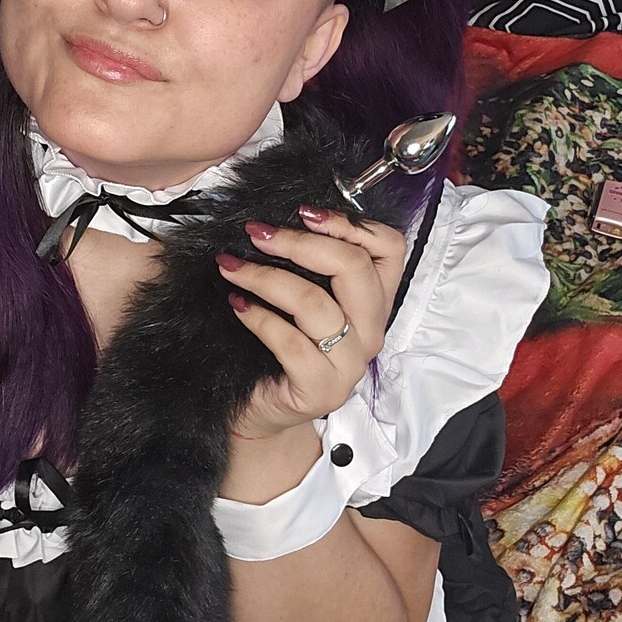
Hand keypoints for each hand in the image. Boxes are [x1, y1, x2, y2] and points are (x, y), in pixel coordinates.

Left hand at [217, 207, 406, 440]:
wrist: (262, 409)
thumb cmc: (278, 346)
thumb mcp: (300, 298)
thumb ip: (306, 266)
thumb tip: (274, 220)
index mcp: (374, 302)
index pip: (390, 249)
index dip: (351, 223)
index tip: (303, 212)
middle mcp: (371, 331)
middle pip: (354, 269)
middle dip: (300, 243)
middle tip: (256, 233)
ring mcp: (350, 364)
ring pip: (316, 303)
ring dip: (266, 277)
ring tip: (231, 267)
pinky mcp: (321, 389)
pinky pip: (290, 342)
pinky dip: (258, 317)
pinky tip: (238, 304)